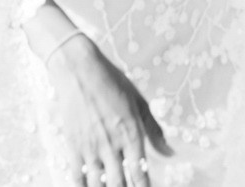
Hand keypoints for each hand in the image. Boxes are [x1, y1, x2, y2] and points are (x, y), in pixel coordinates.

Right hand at [43, 35, 171, 186]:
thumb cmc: (112, 81)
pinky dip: (84, 186)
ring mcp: (91, 146)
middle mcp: (112, 143)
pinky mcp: (73, 145)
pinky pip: (78, 176)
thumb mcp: (138, 103)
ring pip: (98, 184)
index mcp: (131, 132)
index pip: (140, 172)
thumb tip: (171, 153)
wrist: (79, 69)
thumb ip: (154, 131)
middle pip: (119, 183)